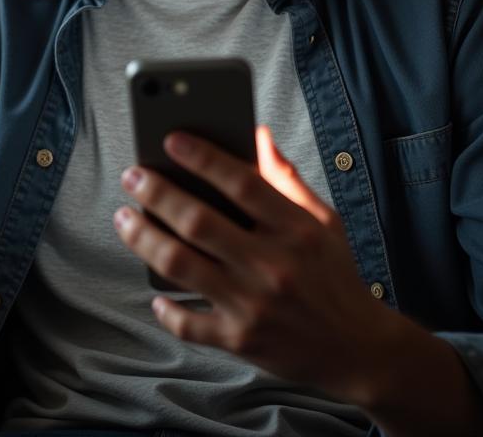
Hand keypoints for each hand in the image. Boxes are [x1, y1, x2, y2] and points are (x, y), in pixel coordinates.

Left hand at [113, 124, 405, 405]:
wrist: (358, 348)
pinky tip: (153, 292)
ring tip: (124, 217)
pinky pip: (189, 324)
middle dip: (157, 193)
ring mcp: (254, 305)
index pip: (242, 182)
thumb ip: (286, 177)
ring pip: (182, 265)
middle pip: (200, 221)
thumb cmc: (334, 274)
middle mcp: (273, 264)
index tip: (170, 139)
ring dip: (145, 238)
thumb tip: (258, 133)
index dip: (203, 157)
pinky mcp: (241, 341)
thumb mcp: (322, 220)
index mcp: (296, 229)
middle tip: (132, 176)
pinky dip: (165, 309)